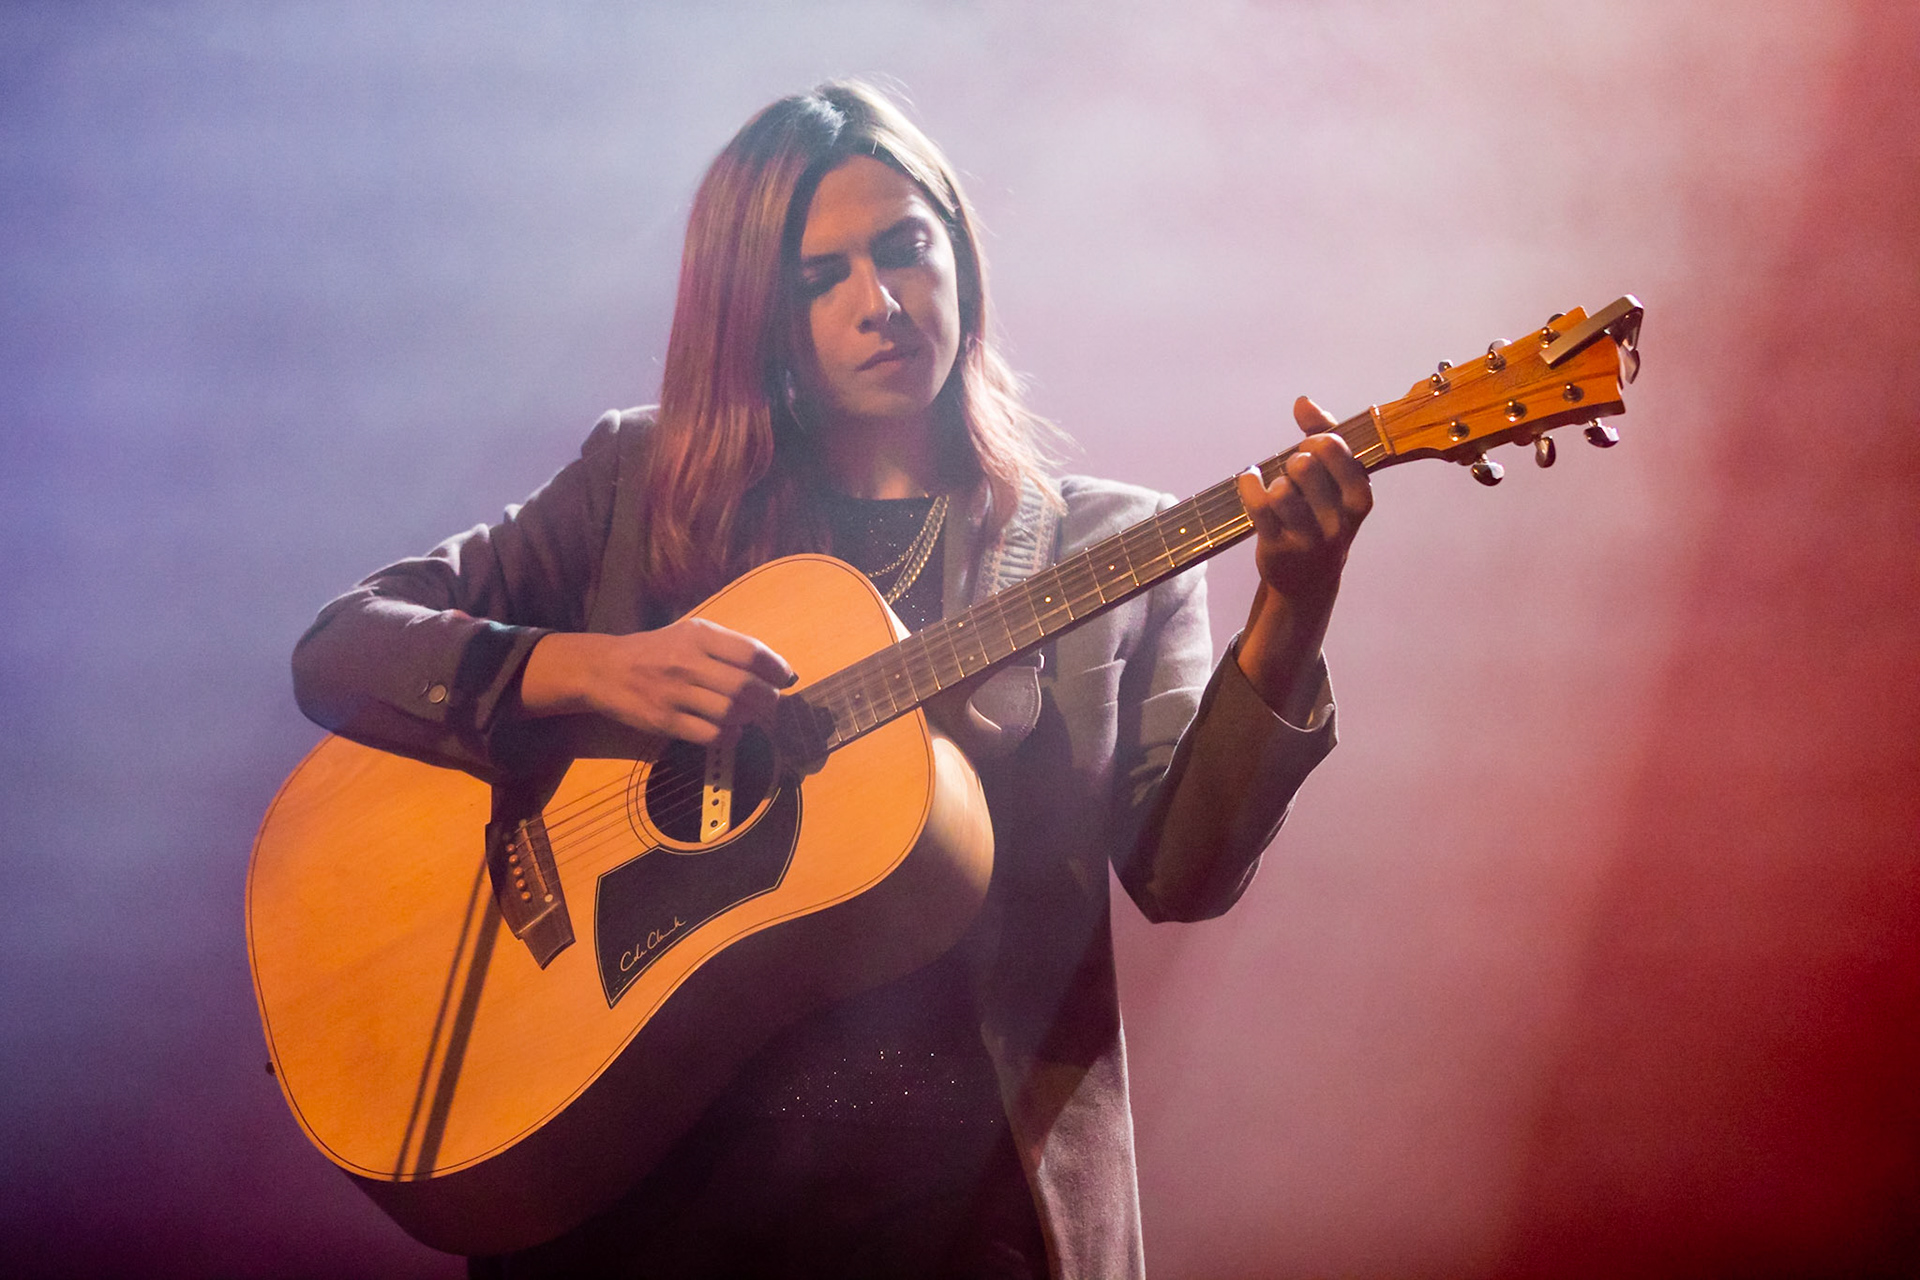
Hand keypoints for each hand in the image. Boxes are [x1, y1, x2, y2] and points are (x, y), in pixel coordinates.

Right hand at [519, 619, 794, 744]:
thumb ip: (727, 647)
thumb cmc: (657, 650)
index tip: (788, 679)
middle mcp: (688, 662)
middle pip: (746, 687)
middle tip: (773, 705)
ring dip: (749, 719)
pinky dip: (727, 736)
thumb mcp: (690, 634)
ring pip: (730, 713)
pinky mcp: (664, 721)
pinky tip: (730, 731)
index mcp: (699, 636)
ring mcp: (675, 693)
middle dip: (769, 700)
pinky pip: (709, 734)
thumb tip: (773, 670)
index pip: (751, 653)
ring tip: (752, 717)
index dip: (777, 669)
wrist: (604, 669)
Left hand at [1235, 397, 1372, 603]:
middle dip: (1294, 461)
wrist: (1310, 580)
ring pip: (1281, 489)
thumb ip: (1323, 434)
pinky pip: (1257, 506)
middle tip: (1294, 472)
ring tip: (1279, 491)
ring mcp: (1309, 539)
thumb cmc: (1322, 516)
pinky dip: (1248, 485)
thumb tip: (1302, 402)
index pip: (1335, 448)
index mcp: (1360, 498)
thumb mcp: (1335, 479)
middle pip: (1305, 465)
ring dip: (1274, 482)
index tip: (1311, 448)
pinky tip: (1250, 482)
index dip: (1316, 440)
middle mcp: (1339, 521)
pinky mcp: (1279, 549)